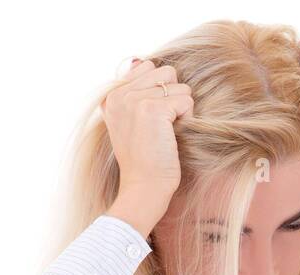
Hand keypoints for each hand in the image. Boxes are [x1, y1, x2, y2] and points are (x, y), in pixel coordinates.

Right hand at [102, 58, 193, 238]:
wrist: (144, 187)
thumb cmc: (144, 161)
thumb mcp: (130, 122)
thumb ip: (134, 92)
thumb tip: (143, 61)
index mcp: (112, 95)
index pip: (148, 67)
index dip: (162, 91)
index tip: (154, 120)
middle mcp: (120, 93)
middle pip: (166, 73)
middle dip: (173, 98)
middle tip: (163, 127)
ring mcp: (135, 99)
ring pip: (179, 86)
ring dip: (181, 110)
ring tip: (167, 133)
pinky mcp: (153, 109)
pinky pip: (186, 100)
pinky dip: (188, 119)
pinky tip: (174, 137)